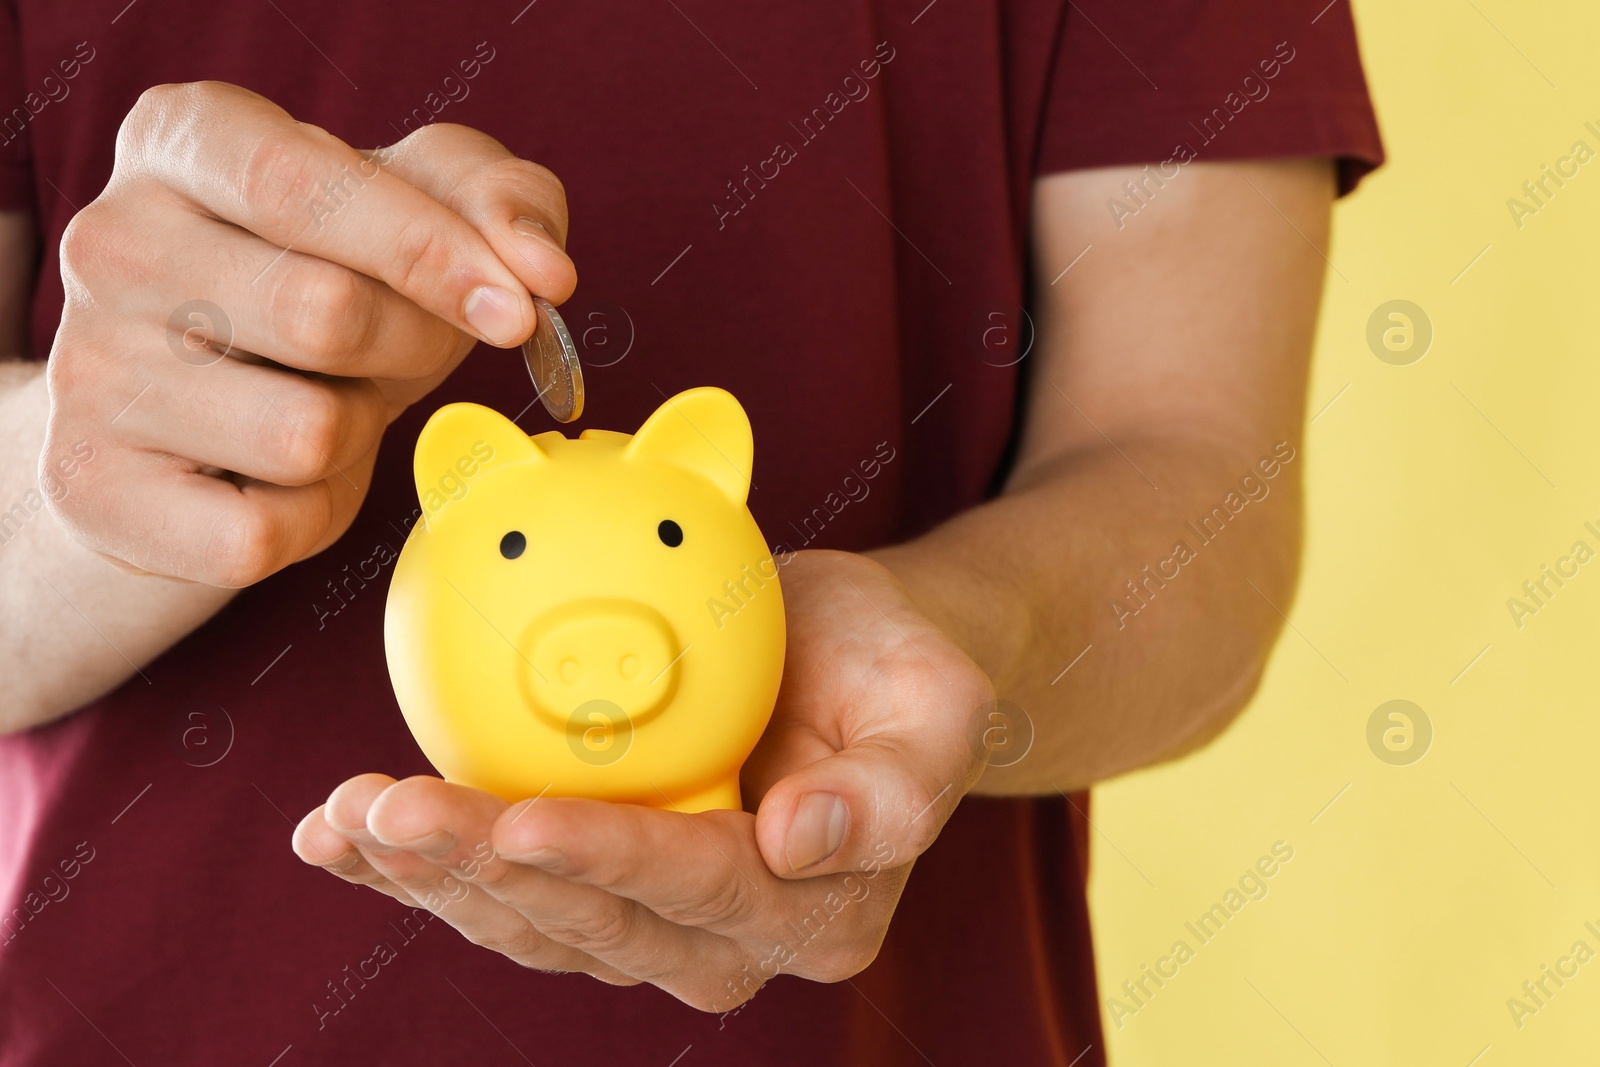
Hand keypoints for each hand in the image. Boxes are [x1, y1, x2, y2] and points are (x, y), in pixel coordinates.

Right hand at [42, 81, 574, 585]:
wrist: (200, 418)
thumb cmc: (328, 287)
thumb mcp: (422, 209)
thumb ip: (501, 201)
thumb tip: (544, 270)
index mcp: (186, 140)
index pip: (305, 186)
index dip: (429, 251)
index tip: (519, 307)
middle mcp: (111, 241)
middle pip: (323, 314)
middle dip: (410, 349)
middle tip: (399, 351)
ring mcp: (87, 369)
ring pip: (302, 434)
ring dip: (356, 436)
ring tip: (319, 403)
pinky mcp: (95, 488)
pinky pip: (262, 532)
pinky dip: (312, 517)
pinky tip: (280, 478)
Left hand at [293, 550, 994, 1009]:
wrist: (848, 663)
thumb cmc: (894, 670)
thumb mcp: (935, 702)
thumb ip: (896, 783)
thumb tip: (801, 839)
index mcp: (810, 909)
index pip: (700, 889)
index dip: (610, 862)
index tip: (522, 818)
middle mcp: (723, 941)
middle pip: (589, 918)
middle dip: (480, 872)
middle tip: (389, 808)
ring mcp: (649, 924)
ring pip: (525, 919)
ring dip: (426, 876)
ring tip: (346, 818)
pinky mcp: (591, 887)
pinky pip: (496, 887)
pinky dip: (414, 865)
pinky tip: (335, 837)